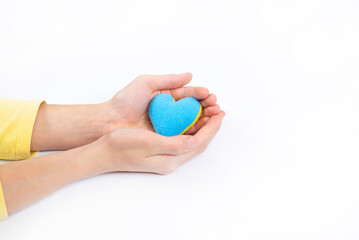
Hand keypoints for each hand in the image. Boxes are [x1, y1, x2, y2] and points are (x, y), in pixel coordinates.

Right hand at [97, 111, 224, 173]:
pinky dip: (190, 127)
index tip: (221, 113)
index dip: (212, 128)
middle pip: (198, 142)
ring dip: (202, 126)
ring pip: (191, 140)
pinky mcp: (160, 150)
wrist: (104, 153)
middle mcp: (171, 159)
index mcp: (171, 159)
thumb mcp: (148, 142)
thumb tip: (194, 140)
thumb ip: (173, 144)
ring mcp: (165, 156)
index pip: (199, 142)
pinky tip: (190, 119)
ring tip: (209, 112)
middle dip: (211, 126)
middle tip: (219, 110)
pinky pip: (182, 138)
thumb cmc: (122, 146)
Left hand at [103, 73, 220, 134]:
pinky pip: (183, 133)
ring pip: (191, 121)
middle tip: (216, 106)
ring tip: (215, 115)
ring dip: (205, 118)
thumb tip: (190, 75)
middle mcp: (170, 111)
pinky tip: (204, 127)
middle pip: (193, 108)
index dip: (200, 94)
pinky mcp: (165, 137)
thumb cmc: (125, 101)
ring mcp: (168, 125)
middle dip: (207, 106)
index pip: (188, 95)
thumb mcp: (146, 83)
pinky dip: (195, 130)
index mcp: (166, 97)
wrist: (109, 121)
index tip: (209, 95)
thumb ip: (168, 80)